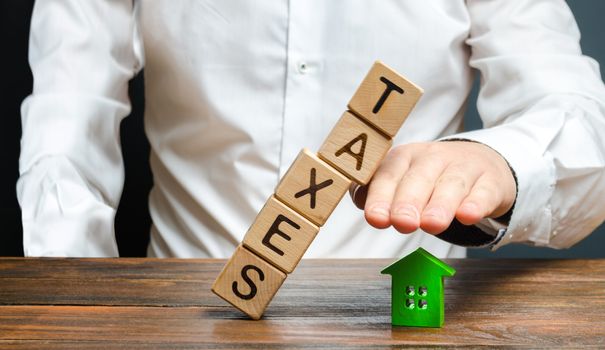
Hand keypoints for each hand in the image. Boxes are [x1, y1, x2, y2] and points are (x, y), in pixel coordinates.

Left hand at [351, 141, 516, 233]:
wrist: (482, 164)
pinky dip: (476, 204)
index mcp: (405, 157)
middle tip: (402, 223)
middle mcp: (433, 158)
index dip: (381, 197)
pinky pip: (484, 191)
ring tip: (432, 225)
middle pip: (419, 177)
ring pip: (452, 184)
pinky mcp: (491, 182)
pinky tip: (468, 216)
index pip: (389, 175)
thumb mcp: (402, 181)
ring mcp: (464, 167)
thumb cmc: (430, 179)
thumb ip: (378, 193)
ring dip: (440, 204)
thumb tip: (361, 203)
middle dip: (408, 201)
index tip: (375, 219)